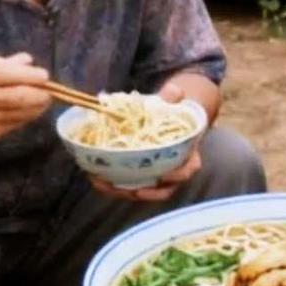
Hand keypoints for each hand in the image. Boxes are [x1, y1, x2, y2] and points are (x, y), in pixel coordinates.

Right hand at [0, 52, 52, 143]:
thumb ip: (2, 63)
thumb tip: (28, 61)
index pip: (5, 75)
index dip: (29, 76)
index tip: (44, 75)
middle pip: (18, 96)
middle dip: (40, 92)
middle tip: (51, 88)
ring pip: (21, 112)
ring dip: (39, 105)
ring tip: (45, 97)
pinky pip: (18, 122)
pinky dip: (30, 114)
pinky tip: (33, 108)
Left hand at [88, 75, 204, 202]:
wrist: (164, 118)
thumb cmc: (170, 112)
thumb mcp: (173, 102)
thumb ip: (173, 97)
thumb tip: (173, 92)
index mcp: (187, 154)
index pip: (187, 169)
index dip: (177, 175)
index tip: (164, 175)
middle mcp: (174, 170)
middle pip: (165, 188)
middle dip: (149, 192)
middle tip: (133, 191)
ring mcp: (156, 176)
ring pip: (145, 191)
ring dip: (127, 192)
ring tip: (109, 186)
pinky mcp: (140, 177)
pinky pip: (129, 186)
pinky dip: (114, 186)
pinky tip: (98, 181)